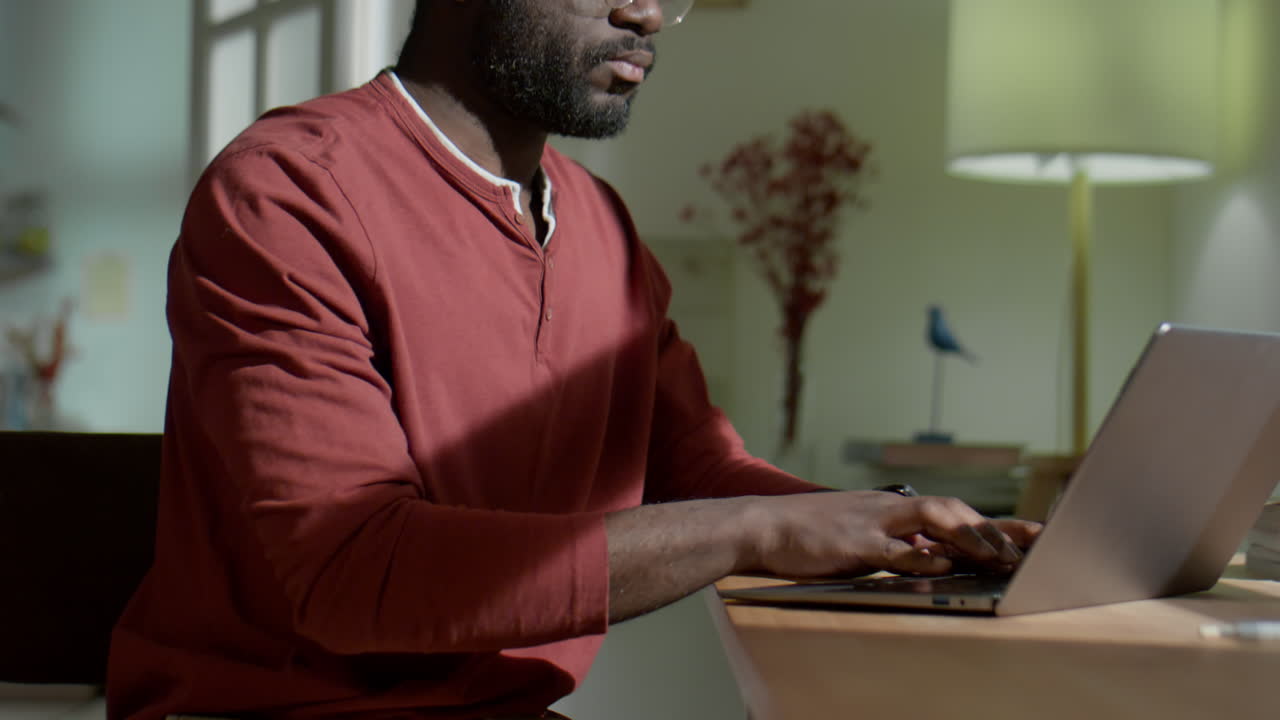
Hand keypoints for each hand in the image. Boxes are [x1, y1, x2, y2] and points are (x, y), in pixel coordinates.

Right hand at [744, 491, 1041, 578]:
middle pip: (954, 510)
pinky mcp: (854, 543)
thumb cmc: (808, 534)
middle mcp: (890, 509)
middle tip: (1033, 545)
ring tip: (1000, 556)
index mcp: (893, 508)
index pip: (954, 511)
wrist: (764, 526)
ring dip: (970, 536)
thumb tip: (937, 558)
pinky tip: (943, 566)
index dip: (994, 523)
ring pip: (933, 521)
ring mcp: (873, 523)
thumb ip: (898, 543)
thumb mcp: (861, 533)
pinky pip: (894, 550)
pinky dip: (921, 557)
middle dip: (996, 528)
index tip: (1030, 534)